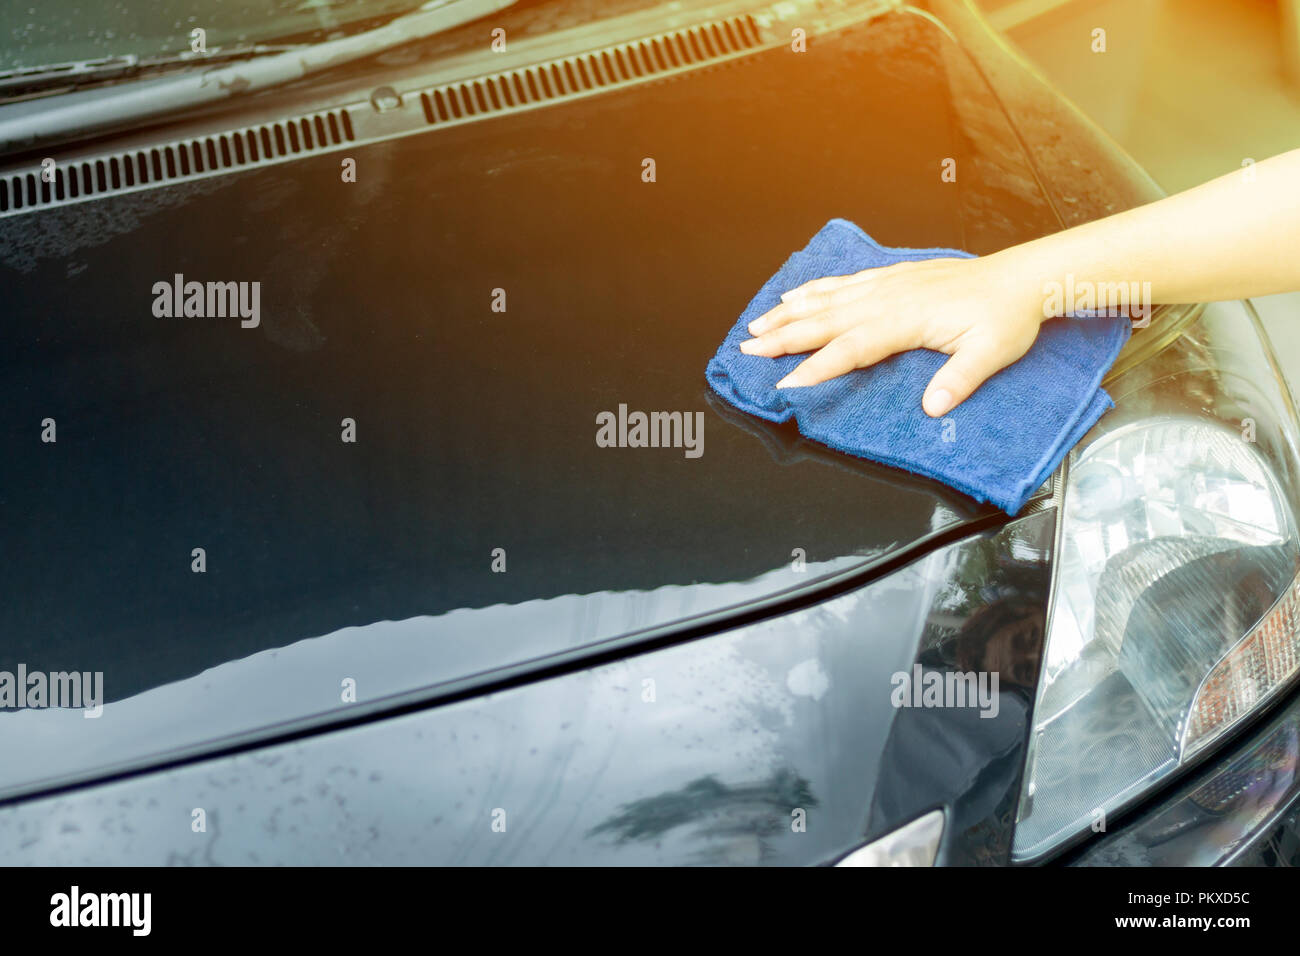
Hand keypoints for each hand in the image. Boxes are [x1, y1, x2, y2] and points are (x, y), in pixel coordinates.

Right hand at [738, 253, 1045, 416]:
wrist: (1021, 278)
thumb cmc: (1006, 316)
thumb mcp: (991, 353)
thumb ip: (958, 380)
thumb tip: (931, 407)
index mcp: (907, 319)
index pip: (852, 347)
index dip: (818, 367)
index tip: (788, 384)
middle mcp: (889, 298)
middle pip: (826, 321)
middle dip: (783, 338)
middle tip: (747, 352)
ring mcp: (887, 285)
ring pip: (827, 300)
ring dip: (788, 314)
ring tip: (756, 328)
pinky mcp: (891, 278)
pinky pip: (842, 283)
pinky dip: (813, 290)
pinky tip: (792, 296)